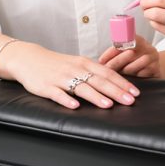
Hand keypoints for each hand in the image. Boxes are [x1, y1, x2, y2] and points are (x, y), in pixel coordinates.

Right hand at [0, 41, 139, 109]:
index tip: (135, 93)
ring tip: (109, 105)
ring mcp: (61, 78)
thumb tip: (114, 83)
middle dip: (116, 91)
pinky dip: (67, 100)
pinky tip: (75, 107)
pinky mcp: (46, 87)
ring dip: (96, 96)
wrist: (28, 58)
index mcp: (84, 63)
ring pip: (81, 87)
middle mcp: (75, 69)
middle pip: (98, 81)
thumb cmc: (56, 63)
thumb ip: (93, 72)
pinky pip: (58, 94)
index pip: (107, 73)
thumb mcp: (76, 63)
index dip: (122, 83)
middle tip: (130, 101)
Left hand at [98, 35, 161, 78]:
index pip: (123, 42)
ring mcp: (153, 57)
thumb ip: (116, 55)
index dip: (111, 52)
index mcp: (137, 40)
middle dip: (115, 63)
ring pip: (135, 65)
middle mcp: (146, 46)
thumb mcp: (126, 54)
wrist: (153, 69)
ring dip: (125, 71)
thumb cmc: (134, 61)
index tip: (101, 60)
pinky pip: (142, 74)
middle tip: (106, 71)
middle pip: (129, 53)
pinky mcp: (156, 69)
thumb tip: (100, 62)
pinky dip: (134, 77)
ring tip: (117, 76)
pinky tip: (129, 81)